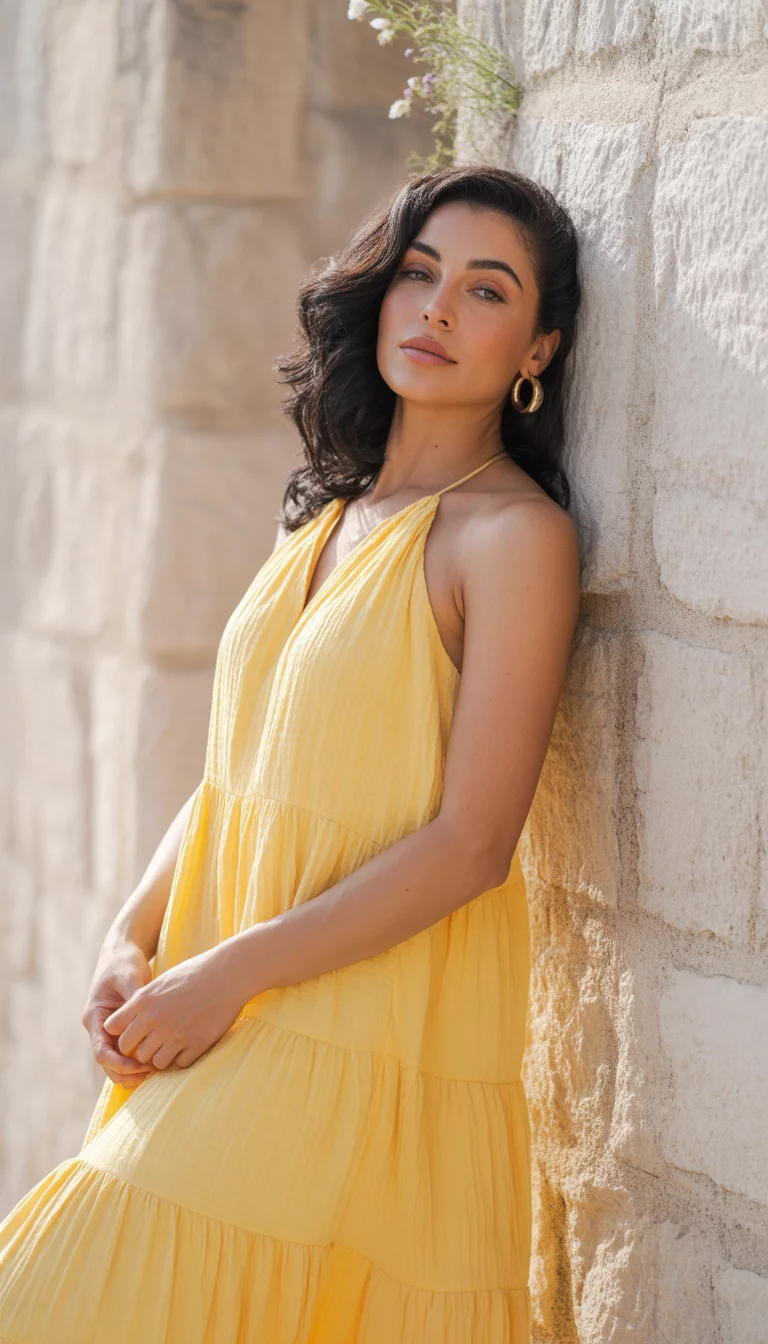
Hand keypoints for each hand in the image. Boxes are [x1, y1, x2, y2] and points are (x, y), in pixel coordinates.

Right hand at [82, 937, 159, 1088]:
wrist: (122, 954)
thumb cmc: (124, 963)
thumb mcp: (129, 977)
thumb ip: (135, 998)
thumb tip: (145, 1016)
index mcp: (94, 1017)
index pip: (101, 1053)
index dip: (119, 1064)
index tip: (141, 1065)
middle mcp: (98, 1028)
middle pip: (107, 1064)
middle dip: (127, 1073)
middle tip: (152, 1073)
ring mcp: (109, 1031)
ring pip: (116, 1063)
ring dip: (133, 1071)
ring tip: (157, 1071)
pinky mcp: (121, 1030)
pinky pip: (127, 1053)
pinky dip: (138, 1061)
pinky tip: (158, 1061)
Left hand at [102, 944, 245, 1070]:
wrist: (228, 975)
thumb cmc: (194, 973)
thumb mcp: (161, 981)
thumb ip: (142, 1002)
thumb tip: (128, 1021)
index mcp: (143, 1000)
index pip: (113, 1027)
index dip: (121, 1031)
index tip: (132, 1029)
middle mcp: (155, 1019)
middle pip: (129, 1048)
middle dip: (137, 1047)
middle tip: (150, 1041)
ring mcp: (175, 1034)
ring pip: (153, 1061)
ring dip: (159, 1055)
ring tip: (170, 1044)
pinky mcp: (195, 1044)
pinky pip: (178, 1064)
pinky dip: (181, 1058)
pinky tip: (188, 1045)